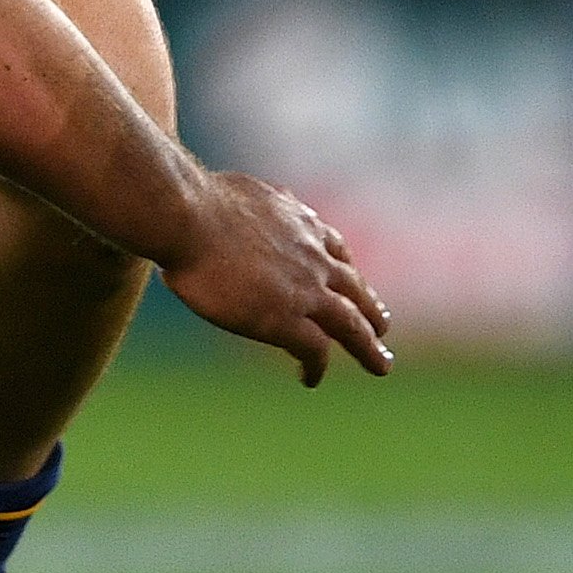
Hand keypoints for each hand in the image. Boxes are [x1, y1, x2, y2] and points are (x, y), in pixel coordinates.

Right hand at [157, 172, 393, 386]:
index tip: (351, 277)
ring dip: (368, 347)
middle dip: (371, 309)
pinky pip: (315, 350)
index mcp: (299, 221)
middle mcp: (312, 254)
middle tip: (383, 328)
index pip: (333, 246)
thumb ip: (251, 204)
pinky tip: (311, 378)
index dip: (345, 266)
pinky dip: (317, 366)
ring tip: (380, 365)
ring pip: (351, 324)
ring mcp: (304, 289)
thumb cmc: (193, 202)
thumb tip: (234, 203)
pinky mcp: (286, 320)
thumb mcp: (238, 193)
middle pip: (354, 288)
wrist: (189, 218)